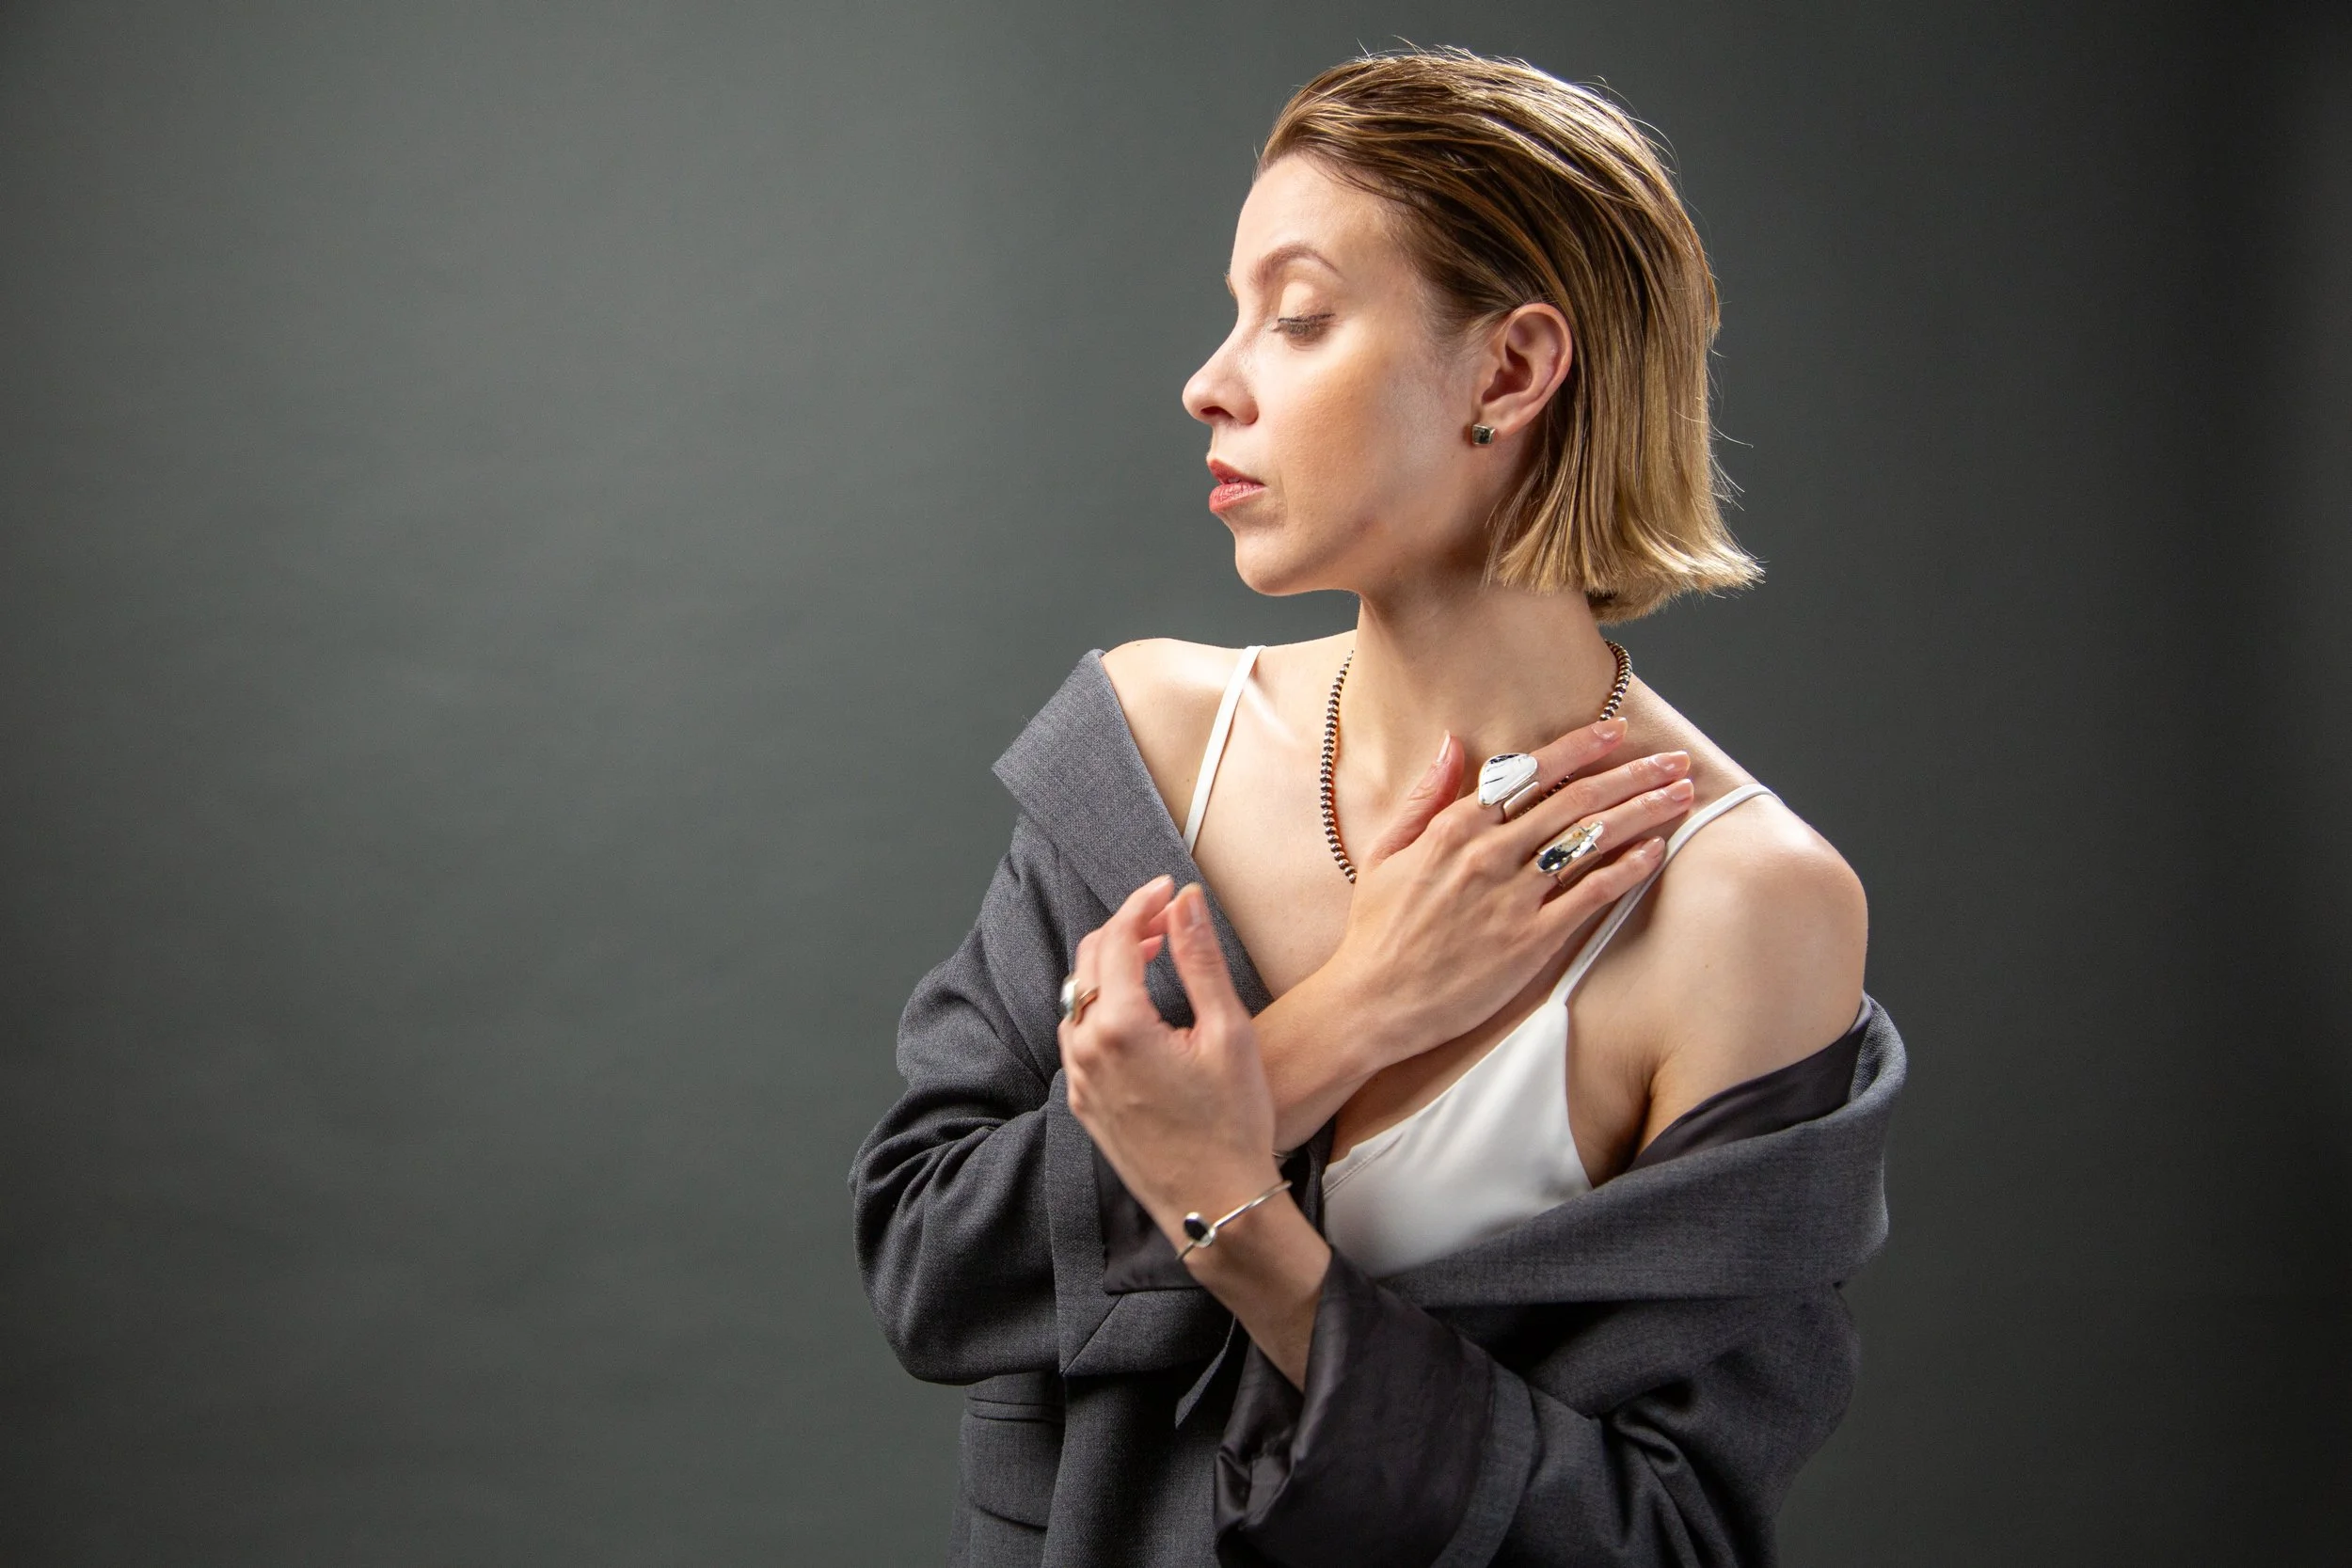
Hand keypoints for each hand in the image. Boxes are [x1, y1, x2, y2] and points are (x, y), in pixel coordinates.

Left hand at [1061, 877, 1285, 1248]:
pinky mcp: (1082, 1104)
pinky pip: (1077, 1038)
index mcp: (1121, 1027)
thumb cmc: (1232, 1123)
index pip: (1115, 938)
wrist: (1217, 1204)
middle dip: (1124, 930)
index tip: (1168, 890)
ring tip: (1153, 959)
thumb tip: (1185, 902)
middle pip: (1087, 961)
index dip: (1142, 904)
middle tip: (1165, 921)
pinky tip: (1136, 1012)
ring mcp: (1079, 1080)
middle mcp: (1086, 1050)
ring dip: (1108, 969)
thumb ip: (1200, 958)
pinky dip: (1099, 1008)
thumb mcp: (1226, 1031)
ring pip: (1076, 999)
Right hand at [1318, 718, 1694, 1073]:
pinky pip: (1591, 895)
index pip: (1529, 772)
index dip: (1579, 747)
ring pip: (1591, 839)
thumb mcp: (1386, 851)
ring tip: (1680, 794)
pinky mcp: (1532, 941)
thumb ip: (1426, 795)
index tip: (1616, 729)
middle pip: (1575, 800)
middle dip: (1632, 773)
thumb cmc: (1377, 931)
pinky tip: (1655, 850)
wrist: (1373, 1003)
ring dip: (1642, 811)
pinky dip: (1627, 868)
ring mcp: (1513, 897)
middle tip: (1673, 759)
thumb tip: (1453, 742)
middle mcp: (1490, 854)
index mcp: (1454, 828)